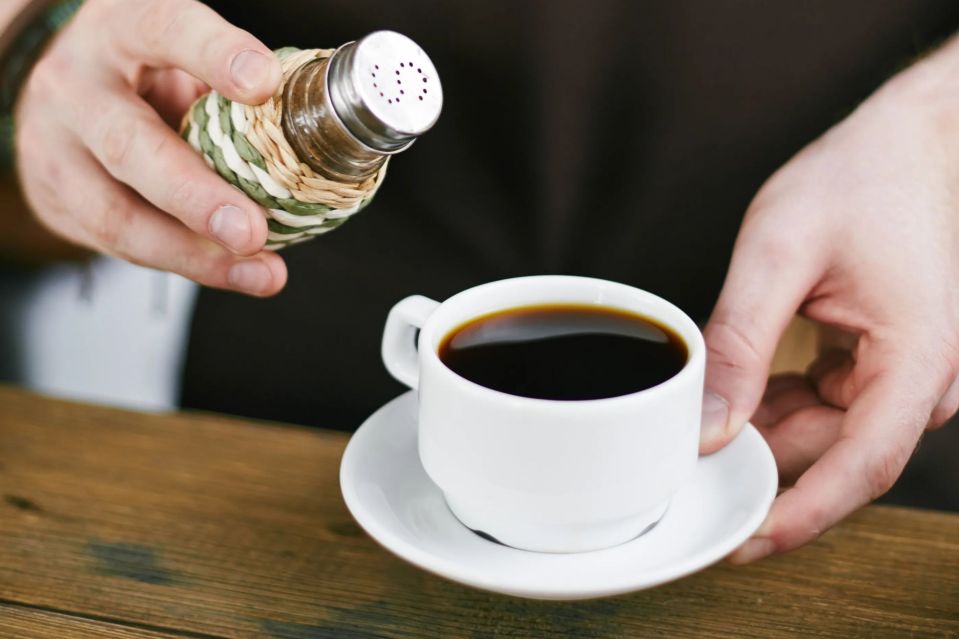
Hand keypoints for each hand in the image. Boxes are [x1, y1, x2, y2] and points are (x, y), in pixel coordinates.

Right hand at [15, 0, 286, 294]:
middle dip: (195, 196)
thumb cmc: (142, 70)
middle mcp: (77, 86)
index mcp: (120, 28)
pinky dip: (186, 263)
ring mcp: (56, 150)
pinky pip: (122, 245)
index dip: (214, 56)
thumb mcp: (179, 55)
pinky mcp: (57, 203)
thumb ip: (228, 85)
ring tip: (258, 270)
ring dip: (194, 253)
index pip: (165, 29)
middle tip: (252, 230)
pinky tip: (234, 272)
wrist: (56, 90)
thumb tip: (313, 128)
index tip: (265, 85)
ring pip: (117, 214)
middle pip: (128, 144)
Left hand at [699, 39, 958, 562]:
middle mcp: (922, 380)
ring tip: (706, 399)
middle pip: (831, 455)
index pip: (861, 468)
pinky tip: (741, 382)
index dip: (799, 516)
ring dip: (762, 426)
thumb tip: (710, 426)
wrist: (908, 143)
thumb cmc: (861, 179)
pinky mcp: (882, 366)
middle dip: (758, 460)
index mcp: (918, 359)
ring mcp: (904, 376)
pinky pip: (825, 407)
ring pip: (822, 434)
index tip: (741, 544)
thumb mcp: (779, 253)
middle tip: (684, 451)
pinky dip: (777, 402)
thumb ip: (740, 342)